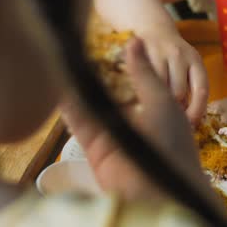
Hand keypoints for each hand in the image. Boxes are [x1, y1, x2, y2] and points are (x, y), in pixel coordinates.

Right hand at [61, 38, 206, 200]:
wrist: (159, 187)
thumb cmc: (170, 140)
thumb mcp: (160, 99)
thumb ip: (144, 71)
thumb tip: (135, 39)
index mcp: (154, 107)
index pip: (134, 81)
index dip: (120, 63)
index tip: (105, 41)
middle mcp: (132, 119)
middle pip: (110, 92)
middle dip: (96, 73)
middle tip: (78, 46)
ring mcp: (112, 132)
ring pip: (92, 104)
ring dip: (79, 85)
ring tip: (63, 57)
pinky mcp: (95, 145)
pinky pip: (79, 121)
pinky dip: (68, 104)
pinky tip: (56, 83)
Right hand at [141, 29, 207, 123]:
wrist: (151, 27)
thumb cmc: (171, 56)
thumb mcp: (187, 67)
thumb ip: (190, 89)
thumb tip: (187, 122)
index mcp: (195, 61)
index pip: (201, 89)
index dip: (197, 110)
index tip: (191, 124)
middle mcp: (179, 55)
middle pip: (178, 92)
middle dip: (173, 107)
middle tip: (167, 115)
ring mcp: (158, 53)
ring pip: (158, 88)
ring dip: (156, 99)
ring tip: (152, 102)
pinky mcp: (139, 54)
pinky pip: (141, 80)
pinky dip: (141, 91)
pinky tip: (140, 92)